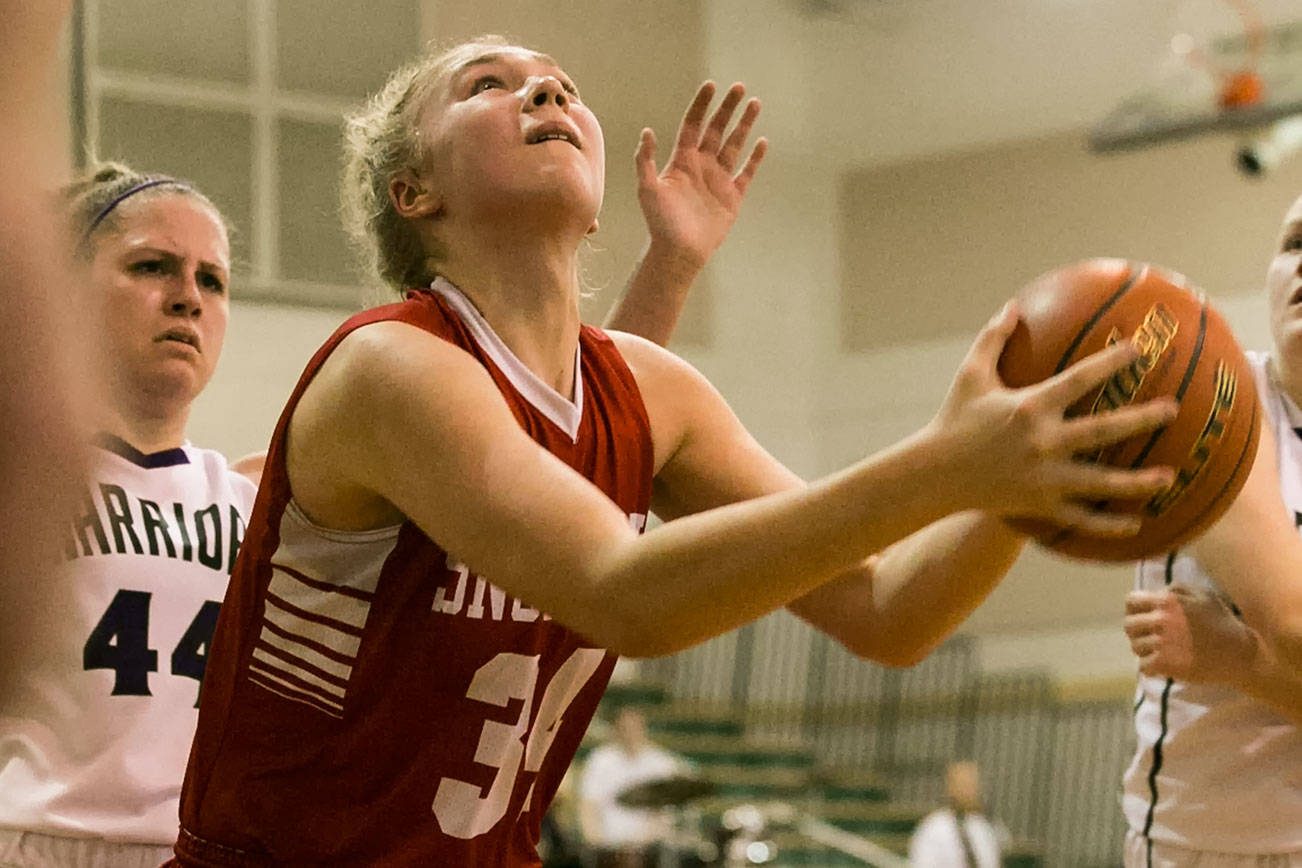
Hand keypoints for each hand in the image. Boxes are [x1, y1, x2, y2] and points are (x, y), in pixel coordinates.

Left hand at [635, 81, 767, 269]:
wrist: (679, 252)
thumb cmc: (659, 222)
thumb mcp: (647, 189)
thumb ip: (645, 160)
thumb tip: (647, 132)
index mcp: (682, 160)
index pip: (693, 125)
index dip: (701, 105)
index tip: (711, 86)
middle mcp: (701, 165)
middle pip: (716, 129)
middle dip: (727, 108)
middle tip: (739, 87)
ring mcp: (718, 179)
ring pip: (734, 144)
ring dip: (744, 125)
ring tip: (754, 103)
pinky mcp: (732, 196)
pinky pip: (746, 172)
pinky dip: (755, 158)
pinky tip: (762, 141)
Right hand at [928, 301, 1177, 535]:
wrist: (934, 475)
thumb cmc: (952, 421)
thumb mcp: (970, 376)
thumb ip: (993, 339)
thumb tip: (1014, 306)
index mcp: (1030, 407)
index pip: (1080, 379)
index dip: (1112, 361)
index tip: (1140, 350)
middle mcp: (1044, 442)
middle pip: (1104, 429)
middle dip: (1143, 418)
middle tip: (1173, 409)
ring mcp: (1045, 477)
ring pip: (1102, 482)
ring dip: (1138, 482)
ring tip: (1169, 477)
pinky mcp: (1040, 505)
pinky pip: (1081, 519)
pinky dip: (1109, 526)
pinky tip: (1136, 526)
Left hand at [1124, 586, 1259, 684]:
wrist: (1240, 654)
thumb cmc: (1222, 622)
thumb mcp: (1203, 595)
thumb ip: (1176, 589)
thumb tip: (1156, 592)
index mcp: (1167, 600)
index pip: (1131, 602)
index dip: (1135, 610)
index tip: (1143, 618)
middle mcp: (1161, 619)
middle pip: (1128, 625)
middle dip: (1138, 631)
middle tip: (1151, 637)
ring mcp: (1162, 642)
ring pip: (1135, 647)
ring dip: (1145, 650)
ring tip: (1160, 652)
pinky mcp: (1166, 664)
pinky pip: (1143, 666)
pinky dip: (1151, 668)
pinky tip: (1163, 666)